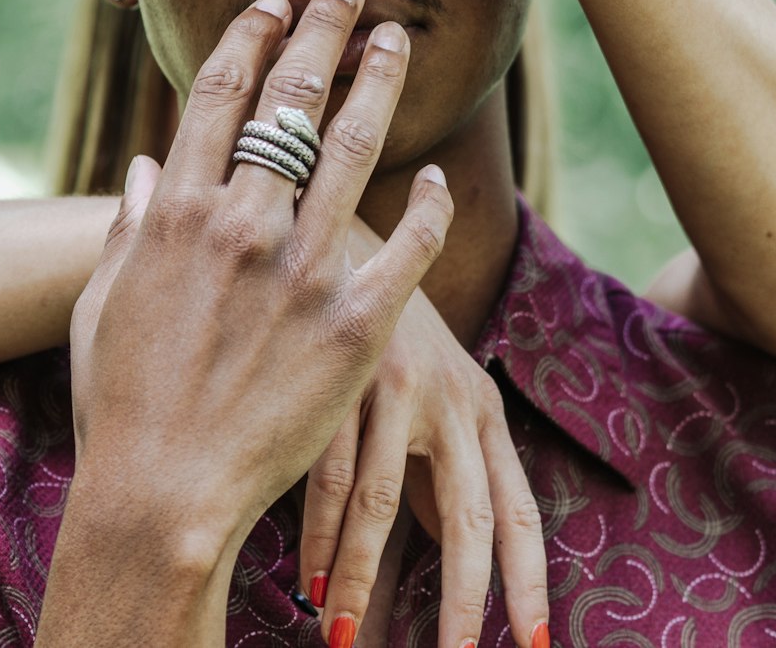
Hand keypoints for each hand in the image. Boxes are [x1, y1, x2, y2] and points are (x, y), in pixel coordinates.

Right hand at [65, 0, 453, 572]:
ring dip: (378, 81)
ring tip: (398, 38)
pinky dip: (429, 206)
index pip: (219, 91)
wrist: (162, 494)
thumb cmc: (123, 401)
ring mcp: (301, 269)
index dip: (251, 35)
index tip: (274, 3)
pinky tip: (441, 176)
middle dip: (321, 28)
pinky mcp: (354, 323)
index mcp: (177, 207)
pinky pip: (407, 246)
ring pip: (352, 146)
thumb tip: (145, 164)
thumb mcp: (103, 302)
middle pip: (290, 97)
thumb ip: (128, 224)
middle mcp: (241, 220)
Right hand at [303, 222, 547, 647]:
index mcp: (480, 407)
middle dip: (458, 602)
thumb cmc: (382, 334)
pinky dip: (318, 531)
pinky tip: (307, 575)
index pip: (516, 508)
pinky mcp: (343, 369)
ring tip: (344, 636)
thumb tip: (426, 574)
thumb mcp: (420, 401)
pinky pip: (328, 468)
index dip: (528, 579)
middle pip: (466, 516)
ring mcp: (396, 380)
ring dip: (360, 578)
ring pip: (381, 503)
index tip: (532, 645)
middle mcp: (451, 395)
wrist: (340, 231)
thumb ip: (424, 483)